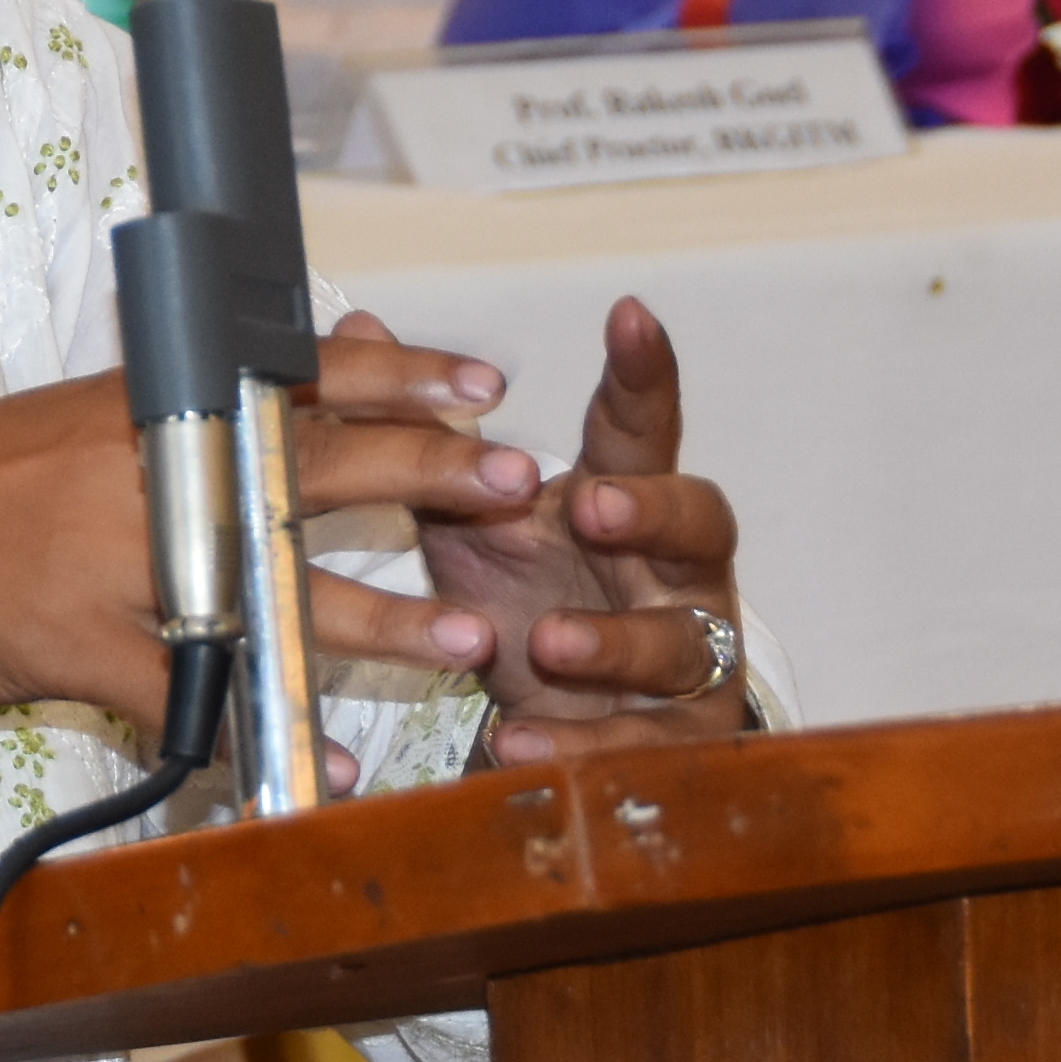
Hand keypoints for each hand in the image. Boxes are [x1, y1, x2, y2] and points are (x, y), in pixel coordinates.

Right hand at [0, 339, 543, 805]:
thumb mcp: (79, 419)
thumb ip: (190, 405)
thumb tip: (305, 362)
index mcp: (151, 407)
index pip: (297, 376)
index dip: (403, 379)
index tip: (489, 385)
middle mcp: (146, 470)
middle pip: (311, 466)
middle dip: (430, 477)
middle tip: (526, 485)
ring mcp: (117, 562)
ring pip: (273, 591)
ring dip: (382, 619)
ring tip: (474, 644)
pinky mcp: (82, 648)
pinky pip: (194, 705)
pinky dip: (266, 744)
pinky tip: (325, 775)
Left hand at [392, 296, 750, 755]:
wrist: (568, 724)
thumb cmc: (534, 603)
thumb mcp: (473, 522)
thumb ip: (429, 438)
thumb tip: (359, 328)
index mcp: (628, 505)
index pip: (642, 430)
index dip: (644, 375)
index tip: (628, 315)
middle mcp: (676, 574)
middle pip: (701, 523)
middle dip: (653, 510)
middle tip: (592, 505)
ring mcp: (689, 659)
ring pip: (680, 644)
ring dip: (612, 642)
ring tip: (547, 641)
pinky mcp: (674, 741)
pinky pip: (639, 746)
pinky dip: (578, 745)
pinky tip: (520, 740)